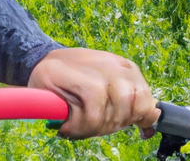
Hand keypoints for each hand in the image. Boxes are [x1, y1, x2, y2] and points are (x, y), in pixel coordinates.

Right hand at [28, 48, 160, 139]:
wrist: (40, 62)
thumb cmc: (73, 79)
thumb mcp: (105, 87)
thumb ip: (127, 103)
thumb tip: (149, 128)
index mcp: (128, 70)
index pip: (147, 102)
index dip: (136, 120)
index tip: (117, 124)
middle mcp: (119, 69)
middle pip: (131, 110)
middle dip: (111, 124)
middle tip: (90, 124)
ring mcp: (103, 73)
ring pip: (114, 115)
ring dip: (94, 128)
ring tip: (77, 125)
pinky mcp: (83, 82)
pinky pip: (93, 117)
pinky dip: (79, 128)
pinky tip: (67, 125)